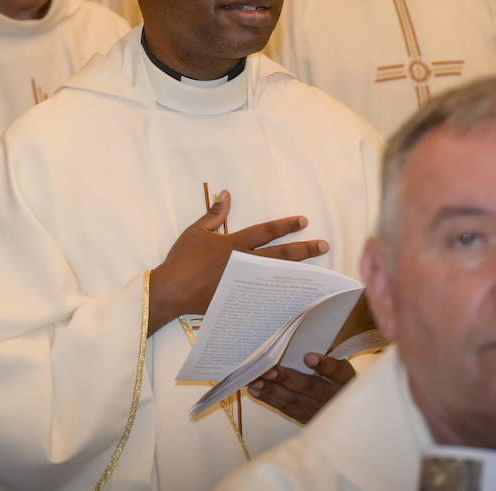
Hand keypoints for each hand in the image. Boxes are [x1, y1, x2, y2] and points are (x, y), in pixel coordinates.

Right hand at [147, 190, 328, 333]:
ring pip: (277, 277)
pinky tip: (295, 297)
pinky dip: (281, 296)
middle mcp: (244, 263)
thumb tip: (225, 194)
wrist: (172, 289)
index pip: (265, 232)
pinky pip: (266, 298)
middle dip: (303, 249)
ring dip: (298, 272)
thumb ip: (214, 213)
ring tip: (317, 271)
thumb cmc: (182, 258)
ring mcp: (244, 284)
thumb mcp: (196, 230)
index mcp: (233, 244)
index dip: (285, 225)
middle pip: (280, 255)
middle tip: (323, 245)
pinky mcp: (240, 300)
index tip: (304, 221)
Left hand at [247, 352, 355, 423]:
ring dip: (273, 391)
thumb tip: (301, 339)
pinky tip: (256, 391)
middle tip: (268, 371)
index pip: (337, 371)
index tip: (308, 357)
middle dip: (288, 379)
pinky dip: (270, 400)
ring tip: (255, 381)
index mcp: (345, 378)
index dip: (323, 365)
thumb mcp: (338, 363)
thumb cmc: (336, 376)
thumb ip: (324, 354)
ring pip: (295, 401)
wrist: (346, 406)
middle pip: (311, 388)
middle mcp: (335, 397)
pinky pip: (287, 410)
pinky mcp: (307, 419)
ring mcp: (320, 411)